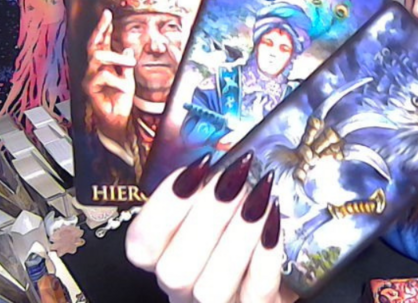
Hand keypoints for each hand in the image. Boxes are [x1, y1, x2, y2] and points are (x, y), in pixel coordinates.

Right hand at [83, 10, 135, 137]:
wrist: (119, 122)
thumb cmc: (121, 101)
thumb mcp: (128, 78)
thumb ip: (125, 64)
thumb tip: (126, 48)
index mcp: (102, 65)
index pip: (99, 42)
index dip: (102, 27)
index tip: (107, 13)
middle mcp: (93, 70)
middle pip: (93, 45)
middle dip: (102, 31)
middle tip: (112, 22)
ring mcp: (89, 79)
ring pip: (98, 57)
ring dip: (117, 57)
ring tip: (130, 64)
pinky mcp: (90, 90)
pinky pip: (102, 76)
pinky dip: (117, 80)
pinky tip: (124, 87)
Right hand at [125, 153, 297, 302]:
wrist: (275, 277)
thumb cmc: (236, 232)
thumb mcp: (212, 205)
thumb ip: (201, 177)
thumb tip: (200, 132)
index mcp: (163, 257)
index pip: (141, 244)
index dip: (165, 205)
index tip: (198, 167)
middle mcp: (182, 288)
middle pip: (175, 268)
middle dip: (206, 216)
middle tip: (235, 176)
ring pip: (212, 286)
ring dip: (237, 235)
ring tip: (259, 196)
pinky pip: (256, 291)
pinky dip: (266, 255)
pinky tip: (275, 221)